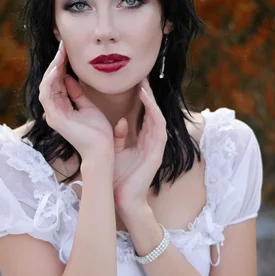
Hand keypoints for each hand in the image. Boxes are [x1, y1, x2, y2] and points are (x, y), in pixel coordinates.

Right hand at [38, 41, 113, 159]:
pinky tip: (58, 67)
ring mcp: (52, 115)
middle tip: (63, 46)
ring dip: (52, 68)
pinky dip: (51, 80)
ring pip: (45, 86)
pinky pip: (47, 95)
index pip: (57, 82)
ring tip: (60, 53)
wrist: (103, 150)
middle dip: (56, 62)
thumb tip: (69, 78)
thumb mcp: (88, 106)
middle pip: (50, 82)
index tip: (67, 50)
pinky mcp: (55, 119)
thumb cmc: (98, 132)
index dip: (60, 65)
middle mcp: (54, 111)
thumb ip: (77, 93)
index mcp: (62, 108)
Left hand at [112, 77, 166, 212]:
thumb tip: (122, 121)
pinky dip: (154, 115)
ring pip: (158, 118)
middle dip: (149, 95)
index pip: (146, 114)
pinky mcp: (157, 153)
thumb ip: (119, 137)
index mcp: (143, 141)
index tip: (136, 83)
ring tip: (144, 86)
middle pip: (154, 113)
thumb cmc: (118, 177)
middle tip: (142, 77)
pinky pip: (158, 129)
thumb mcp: (116, 151)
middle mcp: (152, 142)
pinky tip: (148, 103)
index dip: (143, 99)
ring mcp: (156, 147)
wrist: (121, 198)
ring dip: (152, 102)